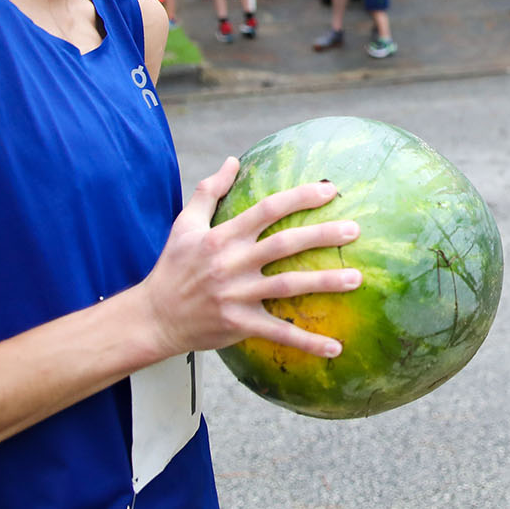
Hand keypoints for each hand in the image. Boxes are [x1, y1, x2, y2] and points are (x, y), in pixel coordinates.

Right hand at [136, 158, 362, 360]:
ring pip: (288, 286)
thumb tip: (233, 161)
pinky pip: (279, 333)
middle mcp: (232, 263)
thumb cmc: (173, 267)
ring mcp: (236, 295)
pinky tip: (335, 347)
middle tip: (355, 230)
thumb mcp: (185, 225)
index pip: (267, 210)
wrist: (153, 317)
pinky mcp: (239, 324)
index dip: (299, 197)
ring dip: (324, 282)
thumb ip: (209, 191)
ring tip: (356, 277)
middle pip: (285, 244)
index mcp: (223, 236)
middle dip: (322, 235)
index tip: (329, 190)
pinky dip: (307, 342)